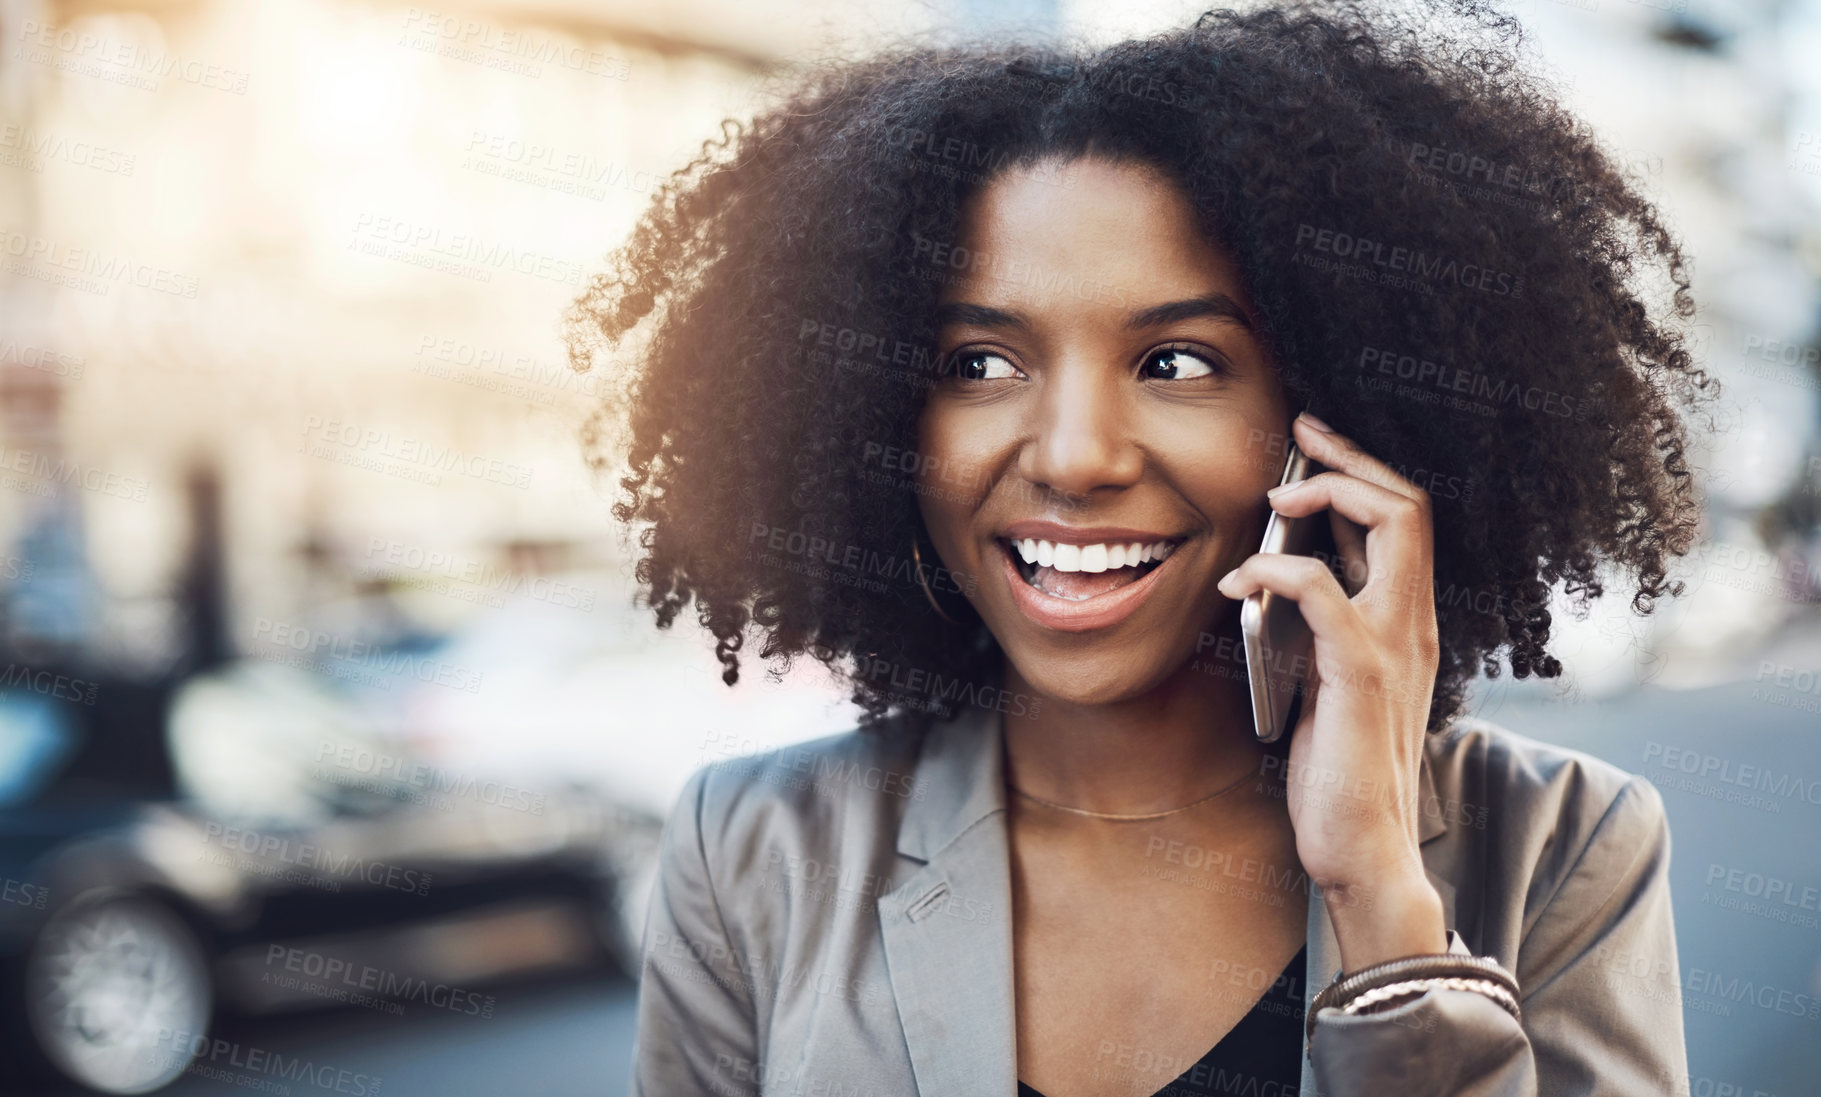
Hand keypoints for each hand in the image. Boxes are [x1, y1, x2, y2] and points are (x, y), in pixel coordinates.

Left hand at [1217, 411, 1445, 969]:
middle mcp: (1414, 624)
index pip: (1406, 521)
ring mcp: (1395, 645)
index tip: (1314, 446)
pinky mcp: (1362, 673)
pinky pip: (1323, 590)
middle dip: (1350, 458)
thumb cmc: (1337, 771)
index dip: (1361, 473)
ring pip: (1391, 525)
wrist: (1363, 847)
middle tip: (1300, 434)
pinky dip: (1276, 568)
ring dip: (1326, 494)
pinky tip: (1238, 579)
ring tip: (1272, 498)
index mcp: (1407, 624)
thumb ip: (1321, 629)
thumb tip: (1281, 575)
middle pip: (1409, 504)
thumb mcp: (1328, 680)